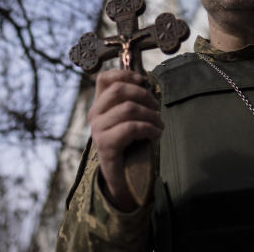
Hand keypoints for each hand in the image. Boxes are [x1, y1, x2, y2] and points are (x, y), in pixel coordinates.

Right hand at [88, 69, 162, 210]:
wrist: (122, 178)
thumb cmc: (129, 145)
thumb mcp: (129, 119)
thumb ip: (132, 101)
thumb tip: (145, 82)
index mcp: (99, 105)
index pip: (104, 79)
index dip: (124, 74)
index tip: (142, 81)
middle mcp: (94, 115)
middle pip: (118, 90)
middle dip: (143, 95)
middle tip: (156, 106)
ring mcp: (98, 130)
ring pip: (128, 109)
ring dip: (151, 115)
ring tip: (159, 124)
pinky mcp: (105, 145)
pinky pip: (130, 128)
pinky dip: (148, 128)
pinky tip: (156, 134)